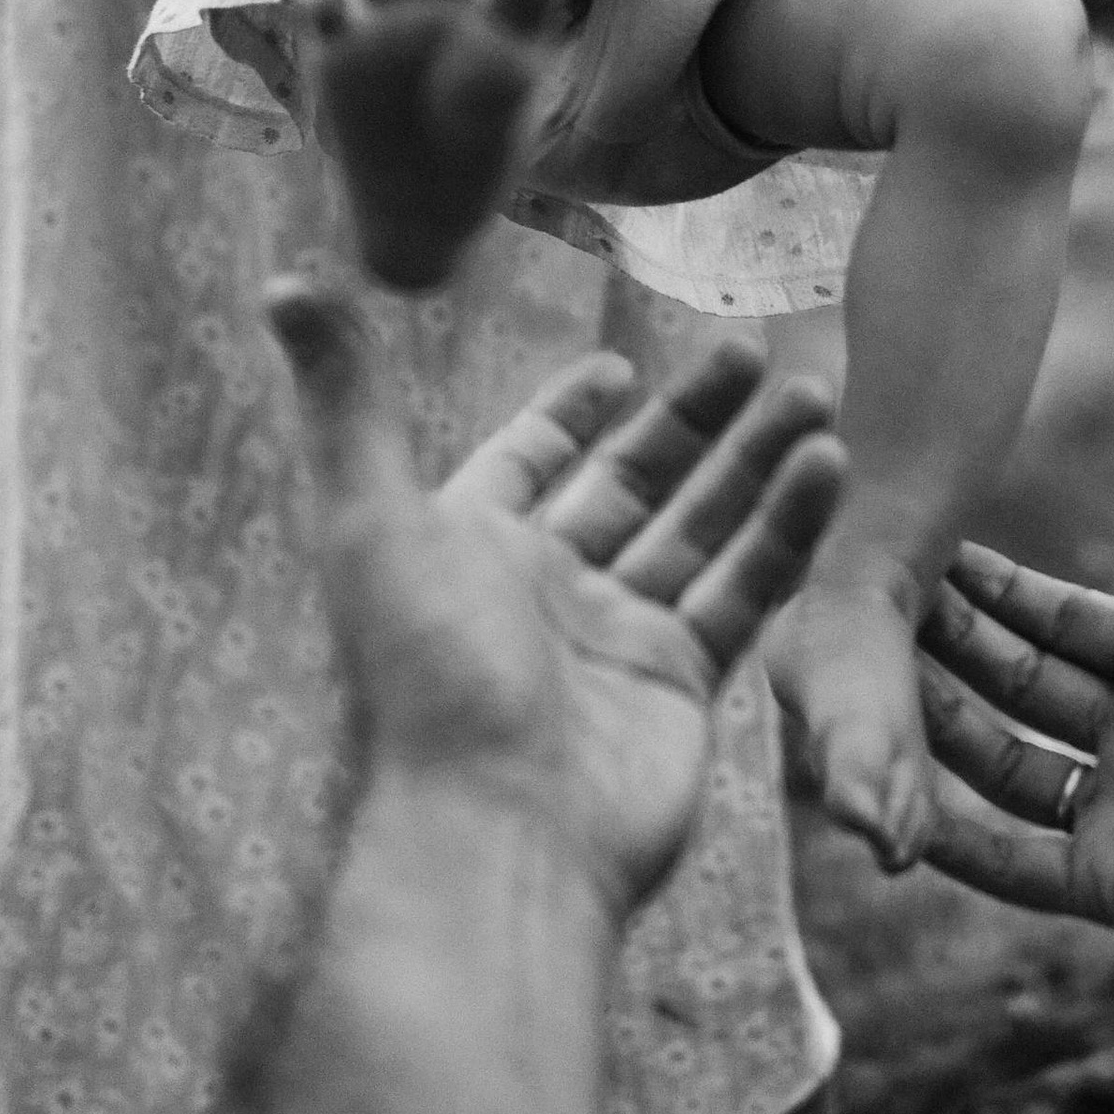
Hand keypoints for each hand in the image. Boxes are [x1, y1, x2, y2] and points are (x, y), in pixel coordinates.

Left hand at [272, 290, 846, 919]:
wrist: (498, 833)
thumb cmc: (425, 674)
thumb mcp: (372, 517)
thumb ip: (346, 398)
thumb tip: (286, 281)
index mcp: (468, 551)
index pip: (527, 463)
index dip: (568, 414)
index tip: (619, 366)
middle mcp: (543, 593)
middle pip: (632, 484)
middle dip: (693, 420)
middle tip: (753, 352)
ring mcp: (616, 641)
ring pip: (698, 529)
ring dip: (754, 462)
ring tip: (815, 392)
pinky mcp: (679, 685)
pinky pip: (741, 590)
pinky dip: (783, 530)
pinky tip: (826, 468)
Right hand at [918, 380, 1113, 998]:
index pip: (1059, 618)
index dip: (995, 588)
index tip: (929, 549)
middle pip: (1018, 683)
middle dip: (948, 646)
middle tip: (871, 606)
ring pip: (999, 764)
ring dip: (936, 727)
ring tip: (861, 687)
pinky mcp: (1107, 884)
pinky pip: (1012, 861)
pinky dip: (954, 840)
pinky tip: (891, 805)